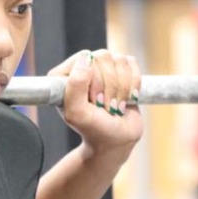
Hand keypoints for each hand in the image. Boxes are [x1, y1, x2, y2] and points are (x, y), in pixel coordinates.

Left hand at [48, 49, 142, 165]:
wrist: (116, 141)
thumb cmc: (93, 129)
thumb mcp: (77, 113)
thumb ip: (75, 85)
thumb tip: (86, 58)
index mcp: (64, 76)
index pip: (84, 58)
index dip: (95, 79)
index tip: (94, 101)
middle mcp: (82, 69)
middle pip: (103, 57)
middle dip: (110, 86)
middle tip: (105, 106)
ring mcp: (102, 69)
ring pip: (119, 60)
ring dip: (121, 88)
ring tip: (114, 105)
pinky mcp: (121, 71)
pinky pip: (131, 63)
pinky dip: (133, 84)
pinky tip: (126, 99)